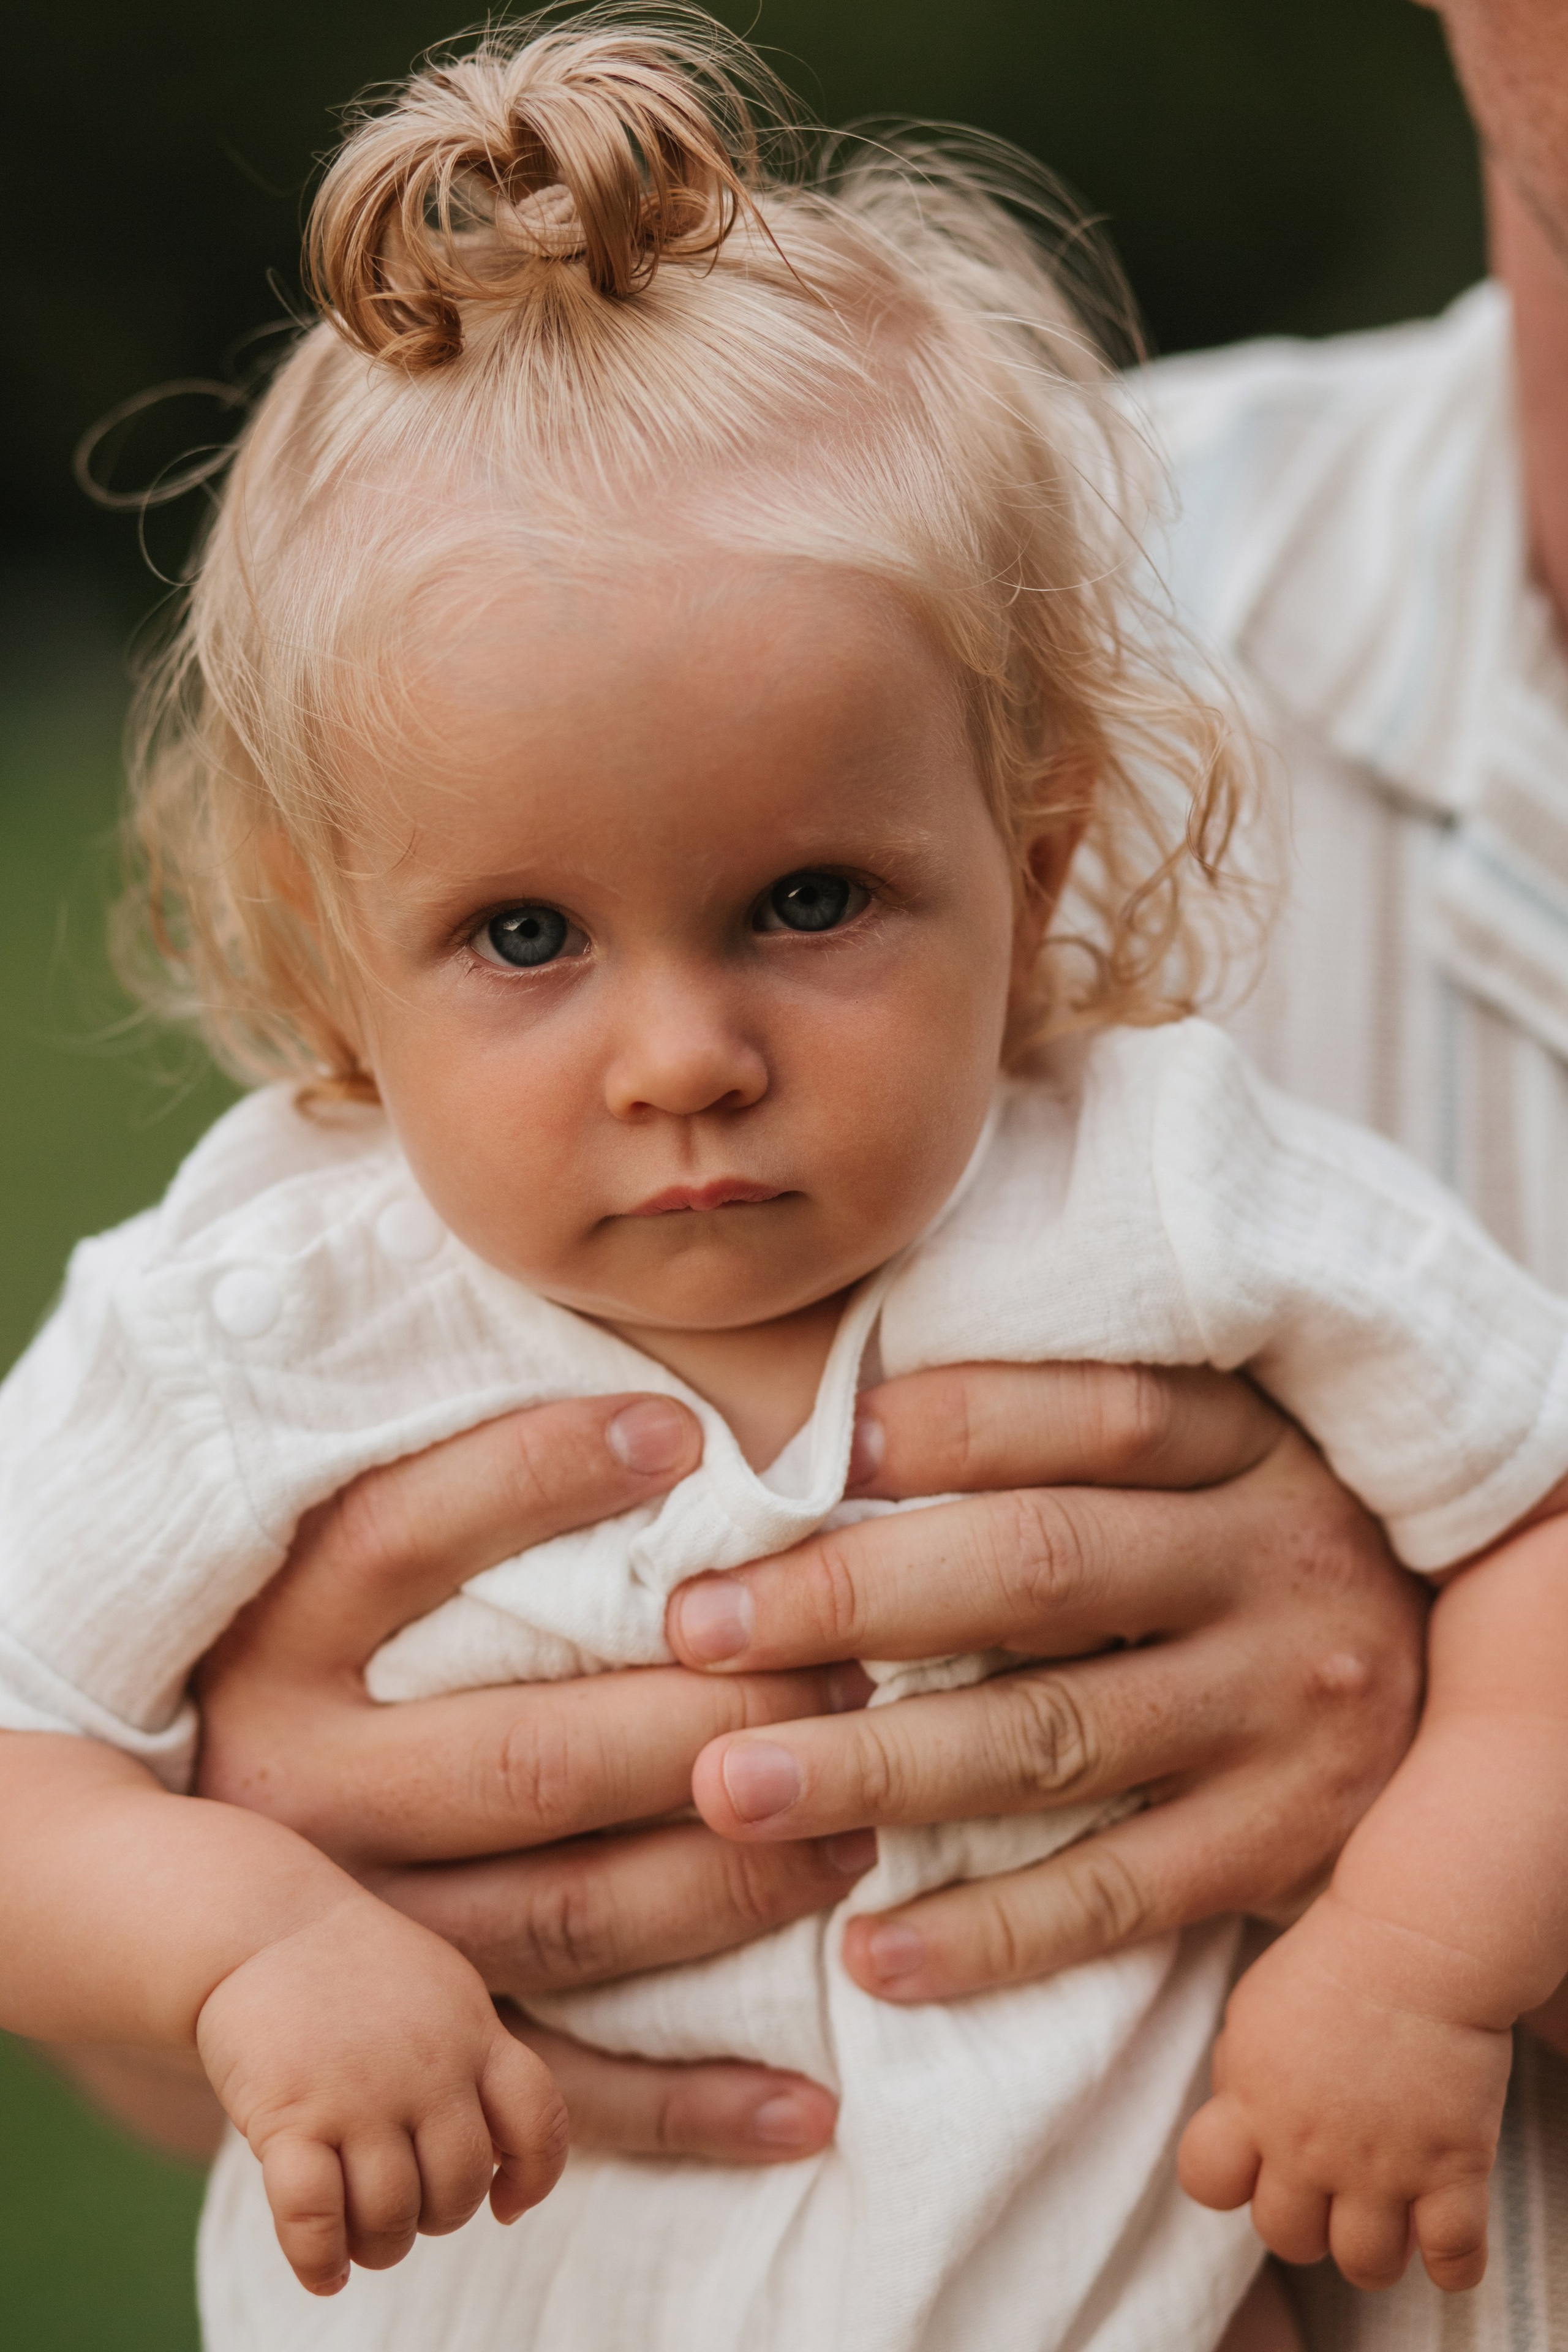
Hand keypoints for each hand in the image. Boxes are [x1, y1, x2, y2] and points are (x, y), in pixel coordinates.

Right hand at [195, 1391, 857, 2164]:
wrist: (180, 1896)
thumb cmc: (315, 1669)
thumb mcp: (316, 1561)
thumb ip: (440, 1495)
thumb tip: (638, 1403)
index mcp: (275, 1648)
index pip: (403, 1536)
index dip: (538, 1473)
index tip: (686, 1435)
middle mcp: (302, 1795)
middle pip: (532, 1753)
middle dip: (714, 1719)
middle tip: (853, 1673)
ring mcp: (354, 1936)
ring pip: (568, 1915)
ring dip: (732, 1878)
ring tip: (862, 1824)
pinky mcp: (400, 2047)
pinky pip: (554, 2088)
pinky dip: (690, 2109)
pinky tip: (813, 2100)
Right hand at [196, 1892, 566, 2295]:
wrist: (261, 1927)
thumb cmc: (354, 1970)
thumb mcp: (442, 1994)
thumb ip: (478, 2061)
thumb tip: (507, 2158)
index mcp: (473, 2033)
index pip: (540, 2123)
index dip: (534, 2178)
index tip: (506, 2203)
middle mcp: (427, 2068)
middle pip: (460, 2188)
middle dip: (436, 2218)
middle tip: (405, 2210)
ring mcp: (359, 2094)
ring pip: (393, 2217)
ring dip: (380, 2245)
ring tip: (362, 2239)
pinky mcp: (291, 2115)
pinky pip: (315, 2217)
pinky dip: (320, 2261)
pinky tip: (324, 2272)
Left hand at [666, 1363, 1428, 1997]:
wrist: (1479, 1699)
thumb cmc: (1252, 1552)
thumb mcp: (1205, 1465)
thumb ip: (1060, 1441)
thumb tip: (832, 1438)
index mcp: (1249, 1442)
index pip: (1086, 1413)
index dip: (939, 1426)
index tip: (790, 1458)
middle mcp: (1274, 1563)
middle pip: (1039, 1567)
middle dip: (853, 1599)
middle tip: (698, 1632)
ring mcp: (1283, 1711)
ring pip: (1055, 1735)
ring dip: (880, 1767)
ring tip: (728, 1789)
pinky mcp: (1281, 1845)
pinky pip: (1117, 1896)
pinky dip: (990, 1931)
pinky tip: (869, 1953)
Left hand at [1178, 1893, 1507, 2292]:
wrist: (1417, 1939)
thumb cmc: (1334, 1959)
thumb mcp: (1253, 2008)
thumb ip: (1239, 2074)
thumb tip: (1238, 2122)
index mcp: (1252, 2100)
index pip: (1206, 2182)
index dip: (1229, 2182)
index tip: (1258, 2165)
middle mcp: (1308, 2146)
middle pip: (1285, 2237)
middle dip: (1305, 2224)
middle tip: (1331, 2193)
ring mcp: (1382, 2165)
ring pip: (1364, 2266)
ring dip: (1373, 2252)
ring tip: (1387, 2218)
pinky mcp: (1453, 2168)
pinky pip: (1453, 2261)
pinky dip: (1453, 2266)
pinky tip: (1445, 2241)